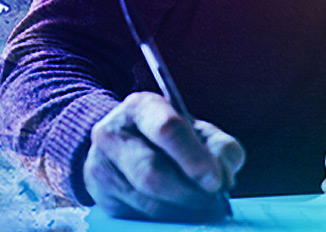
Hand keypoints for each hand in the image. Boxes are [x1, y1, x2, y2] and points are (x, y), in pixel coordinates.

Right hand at [83, 92, 245, 221]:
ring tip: (202, 209)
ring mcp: (101, 165)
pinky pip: (137, 215)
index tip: (215, 181)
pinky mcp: (100, 194)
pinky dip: (165, 218)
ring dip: (180, 210)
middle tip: (213, 202)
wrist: (129, 142)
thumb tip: (224, 179)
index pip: (167, 130)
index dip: (194, 159)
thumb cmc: (172, 137)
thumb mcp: (201, 132)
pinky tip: (180, 212)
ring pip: (145, 199)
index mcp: (141, 107)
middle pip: (151, 171)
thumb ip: (221, 148)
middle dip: (188, 192)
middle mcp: (113, 133)